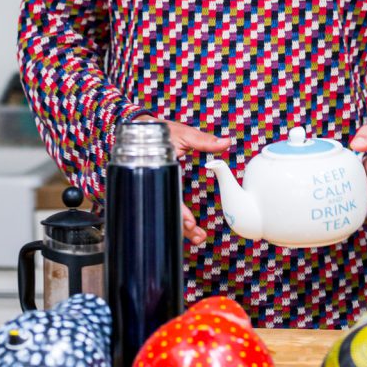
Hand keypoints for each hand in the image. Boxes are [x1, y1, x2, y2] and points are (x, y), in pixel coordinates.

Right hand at [134, 116, 231, 246]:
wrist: (140, 128)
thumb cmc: (161, 130)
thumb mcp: (182, 133)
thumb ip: (203, 140)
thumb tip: (226, 142)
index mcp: (162, 170)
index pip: (169, 196)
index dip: (179, 211)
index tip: (190, 223)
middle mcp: (157, 182)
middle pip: (168, 211)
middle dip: (182, 227)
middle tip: (198, 237)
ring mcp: (157, 187)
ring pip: (167, 212)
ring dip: (181, 228)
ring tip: (198, 238)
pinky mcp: (160, 189)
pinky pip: (167, 207)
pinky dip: (177, 219)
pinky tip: (189, 228)